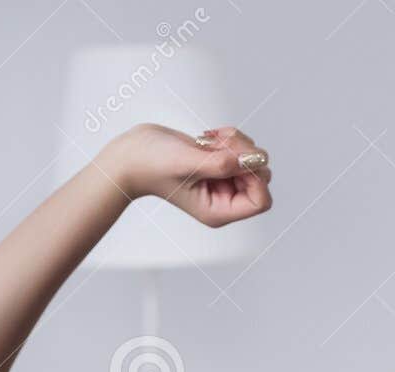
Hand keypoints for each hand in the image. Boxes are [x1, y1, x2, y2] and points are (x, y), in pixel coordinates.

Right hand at [106, 122, 271, 227]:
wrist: (132, 154)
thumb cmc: (152, 164)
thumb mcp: (188, 163)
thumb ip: (221, 164)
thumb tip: (254, 159)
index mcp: (219, 211)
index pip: (261, 200)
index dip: (256, 176)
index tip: (234, 159)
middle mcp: (225, 200)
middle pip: (261, 177)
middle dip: (245, 154)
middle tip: (218, 144)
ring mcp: (223, 182)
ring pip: (253, 158)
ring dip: (235, 142)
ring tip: (209, 140)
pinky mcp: (219, 163)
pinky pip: (241, 148)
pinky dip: (229, 136)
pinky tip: (208, 136)